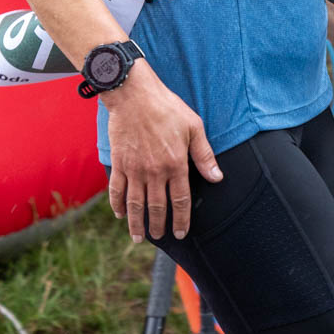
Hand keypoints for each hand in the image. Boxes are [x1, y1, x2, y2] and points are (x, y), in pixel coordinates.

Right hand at [103, 60, 221, 242]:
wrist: (134, 95)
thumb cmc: (167, 107)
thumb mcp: (194, 127)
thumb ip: (204, 155)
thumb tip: (217, 177)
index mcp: (176, 164)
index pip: (180, 200)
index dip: (182, 219)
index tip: (181, 232)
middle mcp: (155, 171)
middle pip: (157, 207)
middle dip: (158, 226)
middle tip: (160, 237)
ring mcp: (134, 169)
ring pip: (135, 204)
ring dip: (137, 223)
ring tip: (138, 237)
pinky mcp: (119, 162)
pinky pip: (116, 190)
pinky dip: (117, 204)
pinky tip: (120, 213)